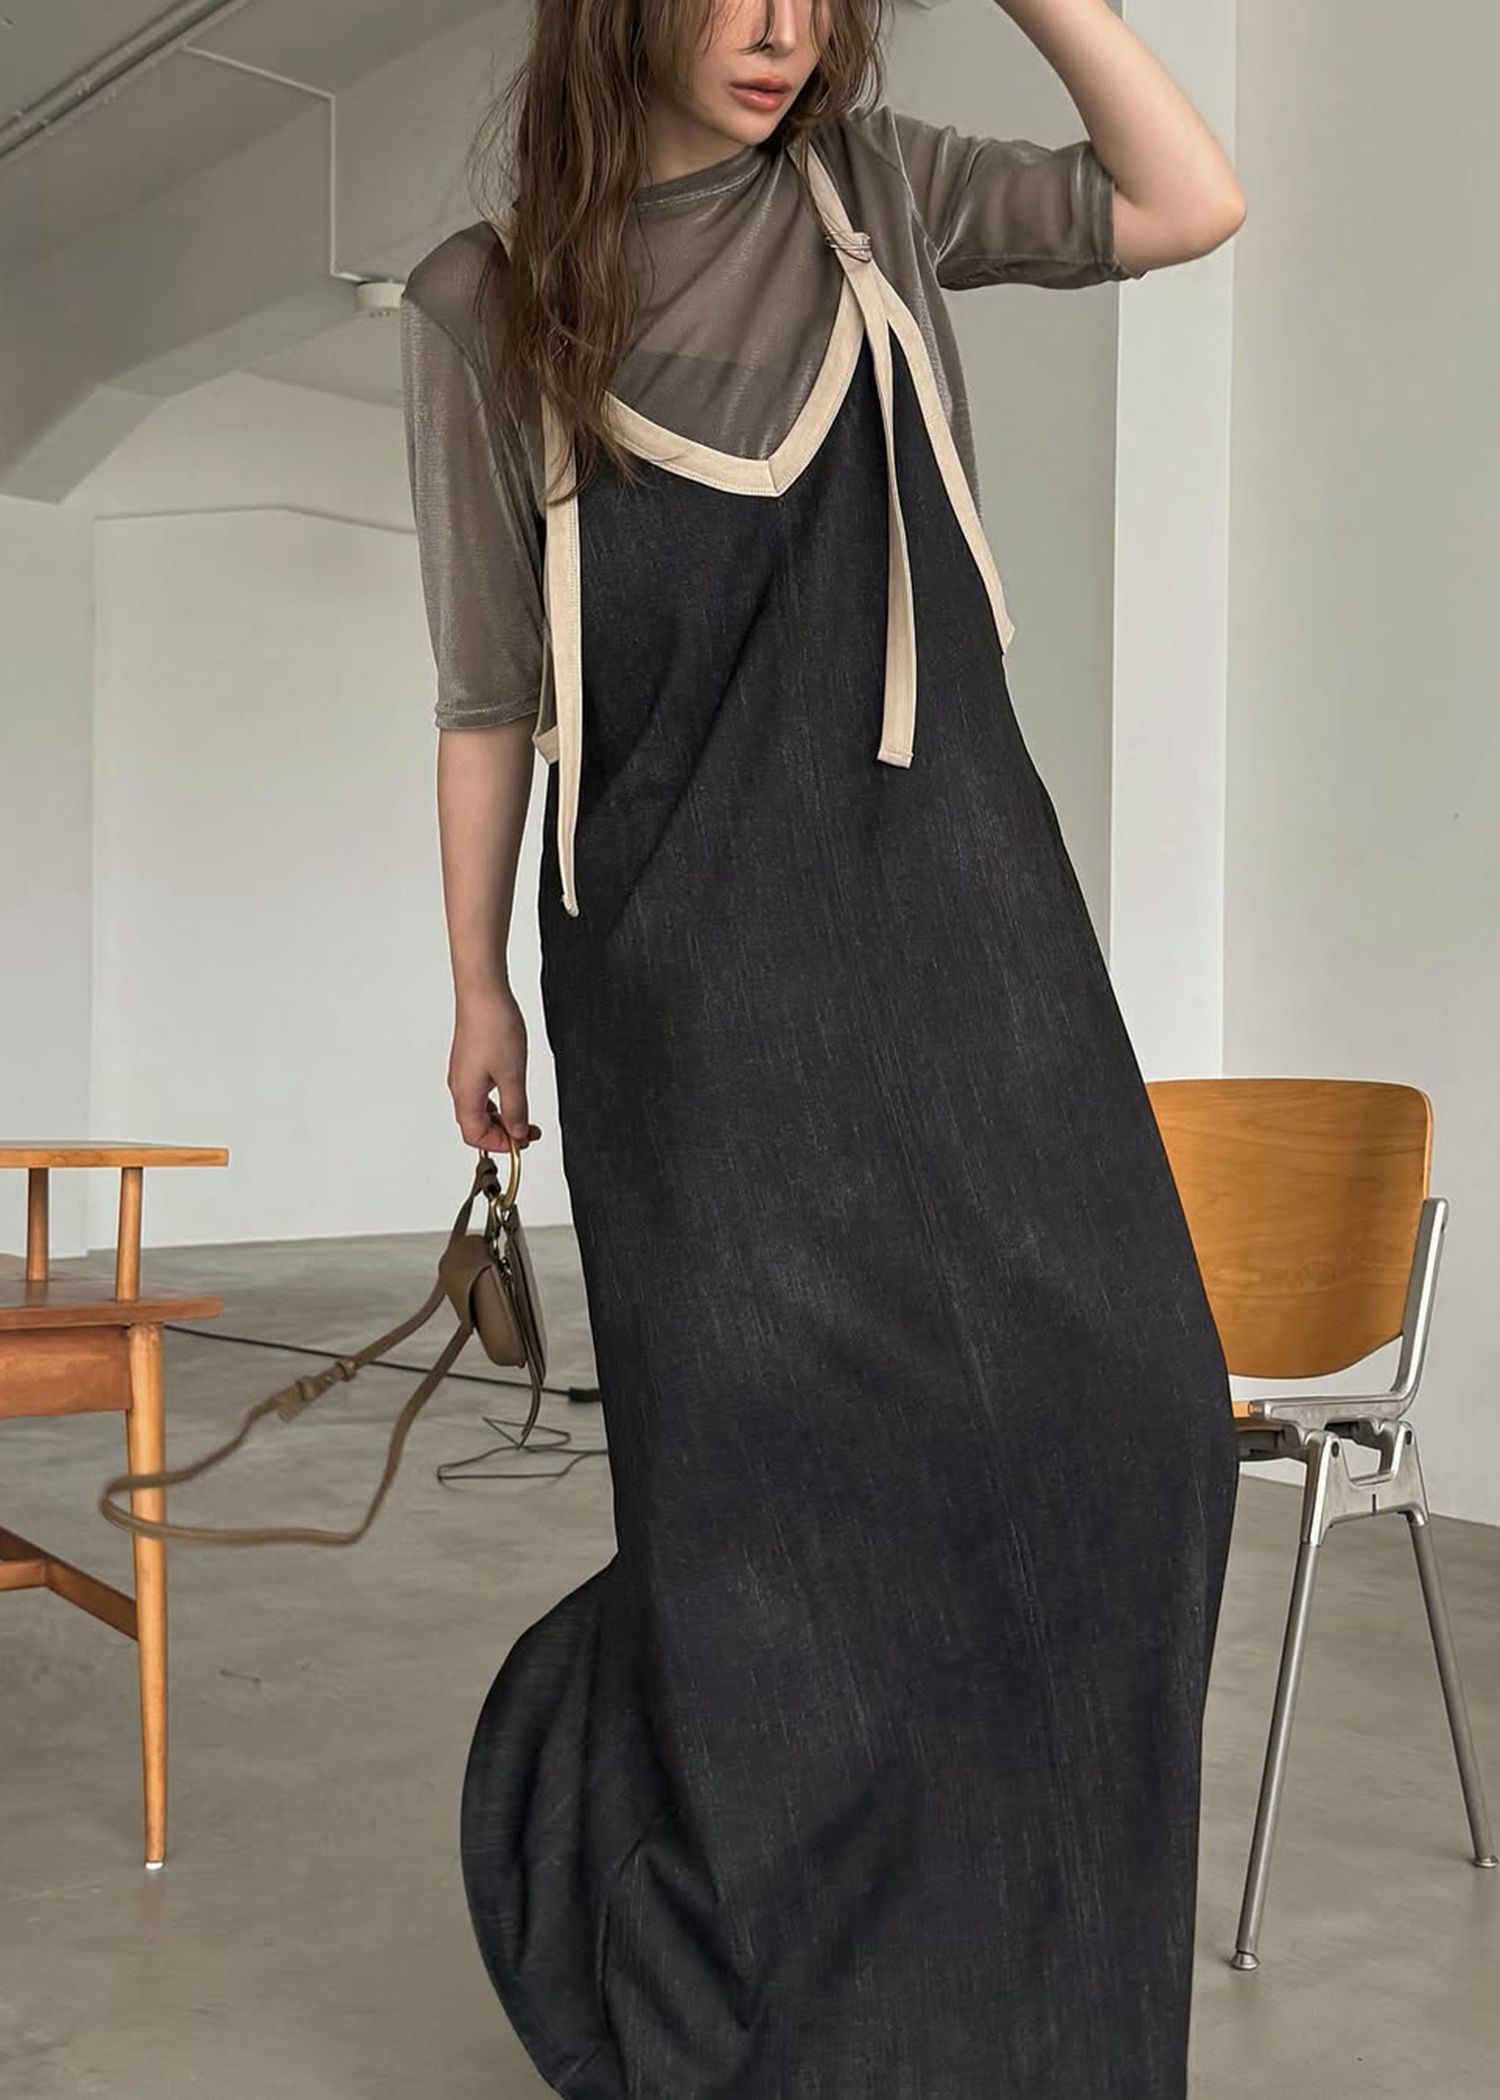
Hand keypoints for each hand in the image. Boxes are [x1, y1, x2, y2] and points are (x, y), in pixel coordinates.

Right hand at [449, 984, 542, 1151]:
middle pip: (475, 1125)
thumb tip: (517, 1132)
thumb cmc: (493, 1027)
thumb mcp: (513, 1076)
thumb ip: (516, 1108)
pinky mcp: (469, 1061)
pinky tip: (512, 1092)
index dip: (500, 1145)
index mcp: (465, 1095)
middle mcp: (459, 1087)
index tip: (523, 1142)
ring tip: (524, 1114)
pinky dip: (497, 1101)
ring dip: (501, 1117)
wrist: (483, 993)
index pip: (476, 1137)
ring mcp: (463, 1074)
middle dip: (503, 1133)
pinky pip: (480, 1092)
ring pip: (478, 1109)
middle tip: (528, 1131)